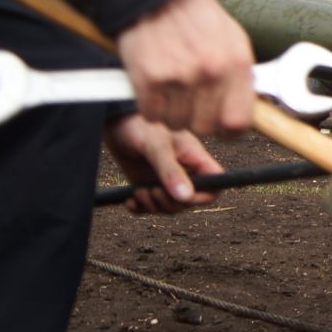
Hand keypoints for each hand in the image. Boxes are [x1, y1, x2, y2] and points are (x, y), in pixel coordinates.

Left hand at [104, 113, 224, 213]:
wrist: (116, 123)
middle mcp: (185, 172)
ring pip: (169, 207)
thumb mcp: (157, 147)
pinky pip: (149, 208)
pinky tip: (129, 199)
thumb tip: (185, 197)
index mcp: (196, 159)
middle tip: (151, 190)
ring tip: (139, 191)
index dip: (203, 196)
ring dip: (153, 206)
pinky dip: (139, 208)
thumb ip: (171, 171)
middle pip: (189, 202)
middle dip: (169, 202)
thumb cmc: (141, 127)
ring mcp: (166, 180)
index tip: (181, 195)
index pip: (215, 185)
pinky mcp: (148, 186)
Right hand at [116, 0, 255, 136]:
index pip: (240, 121)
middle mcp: (211, 72)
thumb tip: (254, 107)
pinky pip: (152, 113)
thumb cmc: (195, 17)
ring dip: (172, 113)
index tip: (223, 125)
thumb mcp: (233, 39)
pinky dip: (151, 106)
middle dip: (198, 120)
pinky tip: (155, 86)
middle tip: (191, 103)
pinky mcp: (150, 79)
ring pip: (177, 123)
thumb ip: (242, 75)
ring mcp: (180, 77)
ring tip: (172, 89)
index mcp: (237, 63)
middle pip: (206, 127)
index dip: (230, 129)